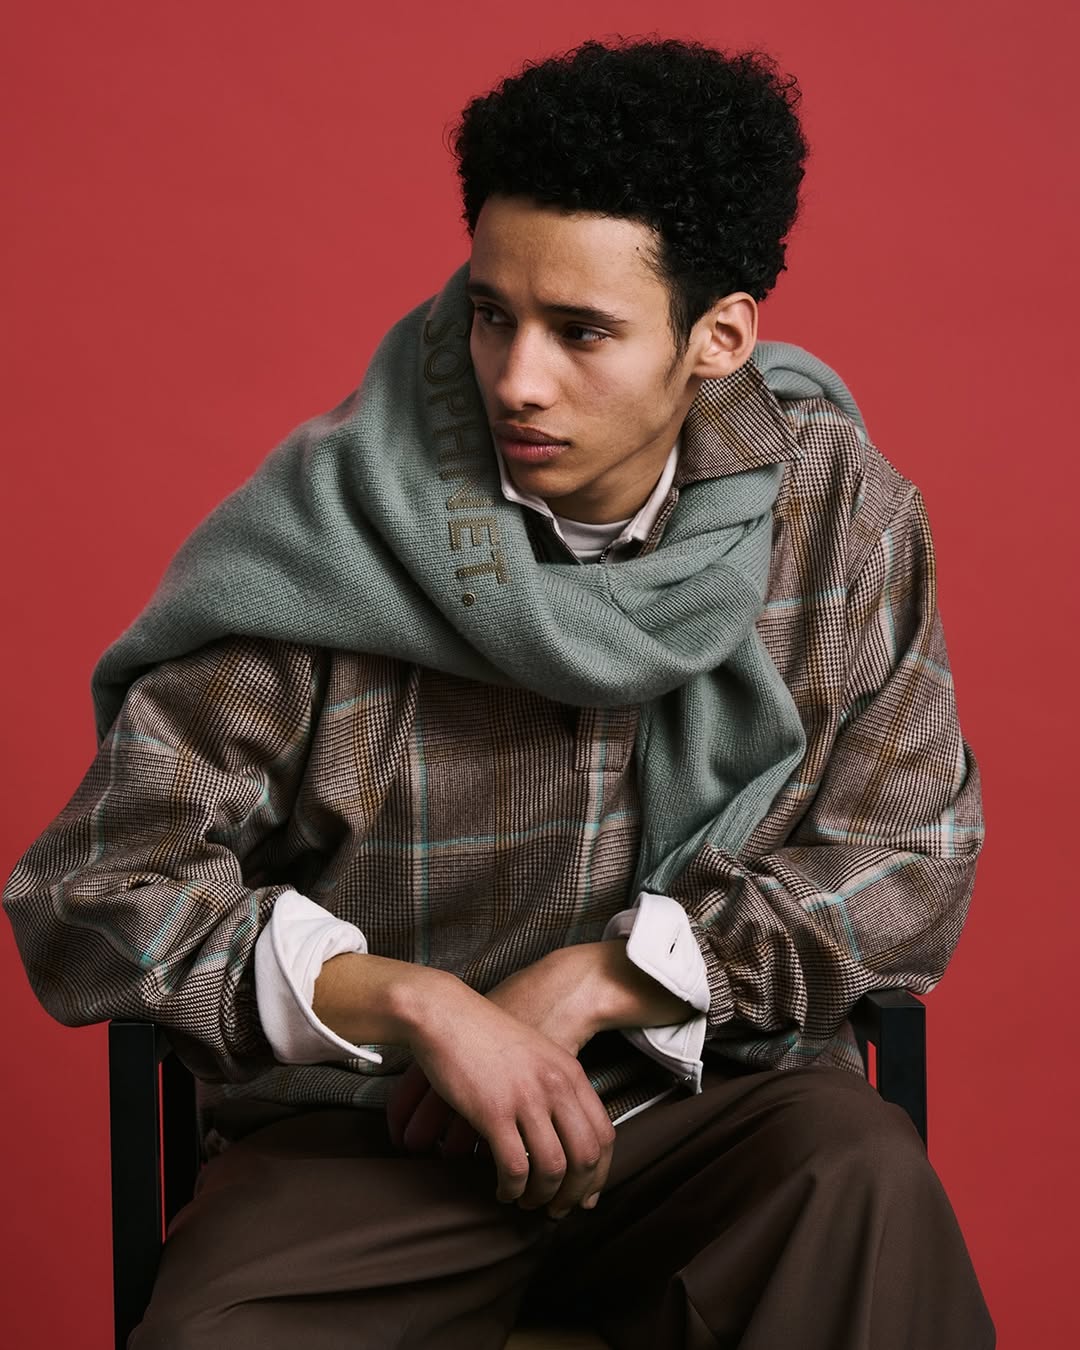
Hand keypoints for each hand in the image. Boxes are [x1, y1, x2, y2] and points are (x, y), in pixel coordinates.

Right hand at [396, 976, 613, 1216]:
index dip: (598, 1174)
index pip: (604, 1135)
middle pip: (585, 1157)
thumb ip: (557, 1087)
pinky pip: (514, 1167)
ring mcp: (526, 1099)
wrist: (446, 1014)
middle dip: (574, 1193)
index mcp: (570, 1073)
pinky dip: (511, 1188)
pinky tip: (503, 1190)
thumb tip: (569, 1132)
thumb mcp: (537, 1054)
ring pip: (552, 1168)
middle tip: (557, 1209)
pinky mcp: (493, 1111)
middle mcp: (555, 1086)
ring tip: (526, 1201)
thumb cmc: (486, 1035)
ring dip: (542, 1196)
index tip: (585, 1194)